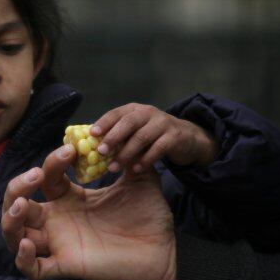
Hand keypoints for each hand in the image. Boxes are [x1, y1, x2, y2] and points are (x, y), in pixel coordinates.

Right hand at [2, 145, 176, 279]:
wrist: (166, 252)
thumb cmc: (150, 218)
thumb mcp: (139, 180)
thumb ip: (128, 156)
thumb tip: (120, 132)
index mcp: (72, 199)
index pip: (46, 178)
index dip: (52, 161)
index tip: (71, 150)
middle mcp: (60, 220)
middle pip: (19, 203)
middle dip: (17, 187)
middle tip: (36, 175)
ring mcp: (60, 244)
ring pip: (15, 235)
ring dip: (11, 219)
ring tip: (23, 205)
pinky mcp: (66, 266)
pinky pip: (32, 269)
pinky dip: (23, 259)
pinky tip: (29, 244)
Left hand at [92, 104, 217, 173]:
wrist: (186, 137)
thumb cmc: (153, 135)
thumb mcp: (136, 131)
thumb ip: (119, 136)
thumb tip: (93, 148)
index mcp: (134, 110)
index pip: (116, 113)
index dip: (104, 122)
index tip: (93, 134)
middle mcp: (148, 113)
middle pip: (129, 122)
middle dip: (113, 137)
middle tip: (101, 152)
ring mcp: (163, 123)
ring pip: (142, 137)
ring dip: (126, 153)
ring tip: (114, 168)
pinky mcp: (175, 136)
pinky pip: (158, 148)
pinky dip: (146, 160)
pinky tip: (136, 169)